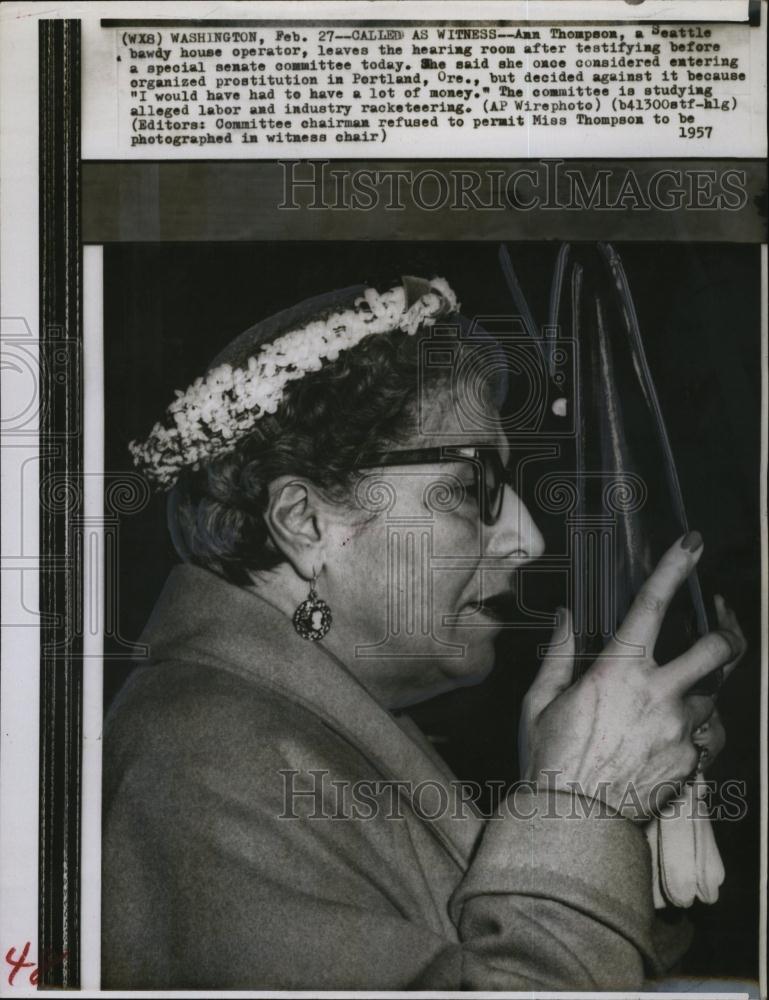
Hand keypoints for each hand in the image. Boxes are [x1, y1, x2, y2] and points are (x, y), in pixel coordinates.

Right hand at [519, 535, 745, 819]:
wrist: (572, 824)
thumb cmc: (549, 761)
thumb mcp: (539, 701)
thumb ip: (558, 654)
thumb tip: (565, 616)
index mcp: (618, 670)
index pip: (652, 605)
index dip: (675, 567)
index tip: (692, 544)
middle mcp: (658, 694)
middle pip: (719, 651)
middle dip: (727, 633)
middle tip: (721, 626)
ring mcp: (680, 730)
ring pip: (716, 696)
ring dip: (704, 690)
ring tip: (687, 692)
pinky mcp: (690, 763)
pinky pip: (709, 737)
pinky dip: (699, 731)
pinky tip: (681, 733)